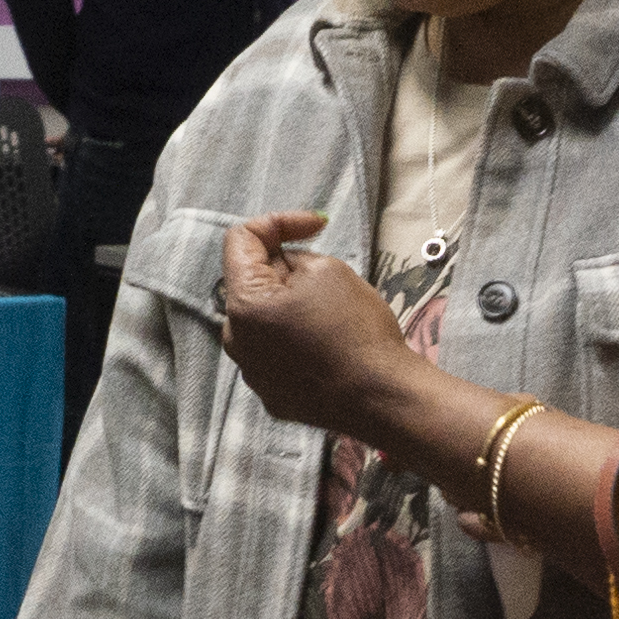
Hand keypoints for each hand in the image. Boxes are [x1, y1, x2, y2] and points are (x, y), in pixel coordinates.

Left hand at [215, 210, 414, 438]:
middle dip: (283, 268)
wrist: (382, 396)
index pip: (239, 241)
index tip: (314, 226)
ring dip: (288, 305)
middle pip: (252, 284)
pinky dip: (295, 339)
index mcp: (243, 306)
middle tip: (325, 269)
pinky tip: (328, 343)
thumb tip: (285, 267)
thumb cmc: (356, 330)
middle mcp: (236, 342)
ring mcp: (253, 374)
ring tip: (331, 310)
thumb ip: (295, 258)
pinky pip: (277, 353)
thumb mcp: (329, 270)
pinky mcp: (273, 396)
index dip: (277, 222)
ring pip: (264, 321)